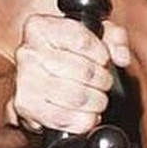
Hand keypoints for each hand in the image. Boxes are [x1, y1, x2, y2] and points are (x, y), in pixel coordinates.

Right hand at [6, 14, 129, 133]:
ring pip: (77, 97)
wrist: (37, 81)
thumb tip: (121, 56)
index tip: (103, 60)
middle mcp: (28, 52)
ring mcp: (25, 81)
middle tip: (103, 82)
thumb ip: (114, 38)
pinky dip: (85, 120)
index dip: (101, 54)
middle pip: (84, 71)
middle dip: (103, 80)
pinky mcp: (26, 107)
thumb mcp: (93, 36)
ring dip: (97, 101)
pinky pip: (66, 118)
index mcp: (40, 27)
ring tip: (97, 98)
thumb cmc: (67, 55)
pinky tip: (87, 113)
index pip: (82, 40)